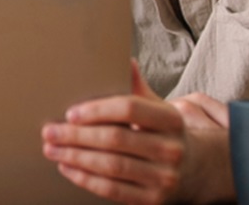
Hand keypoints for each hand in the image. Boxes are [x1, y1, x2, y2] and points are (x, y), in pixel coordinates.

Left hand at [41, 61, 233, 204]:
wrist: (197, 170)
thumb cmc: (166, 132)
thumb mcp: (159, 107)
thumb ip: (137, 86)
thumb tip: (123, 58)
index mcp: (170, 119)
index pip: (129, 109)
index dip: (98, 110)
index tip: (70, 112)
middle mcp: (169, 149)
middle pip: (116, 140)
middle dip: (77, 136)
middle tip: (50, 131)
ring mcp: (163, 178)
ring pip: (112, 167)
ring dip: (76, 158)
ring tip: (53, 150)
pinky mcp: (153, 200)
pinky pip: (114, 191)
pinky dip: (87, 180)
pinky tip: (68, 169)